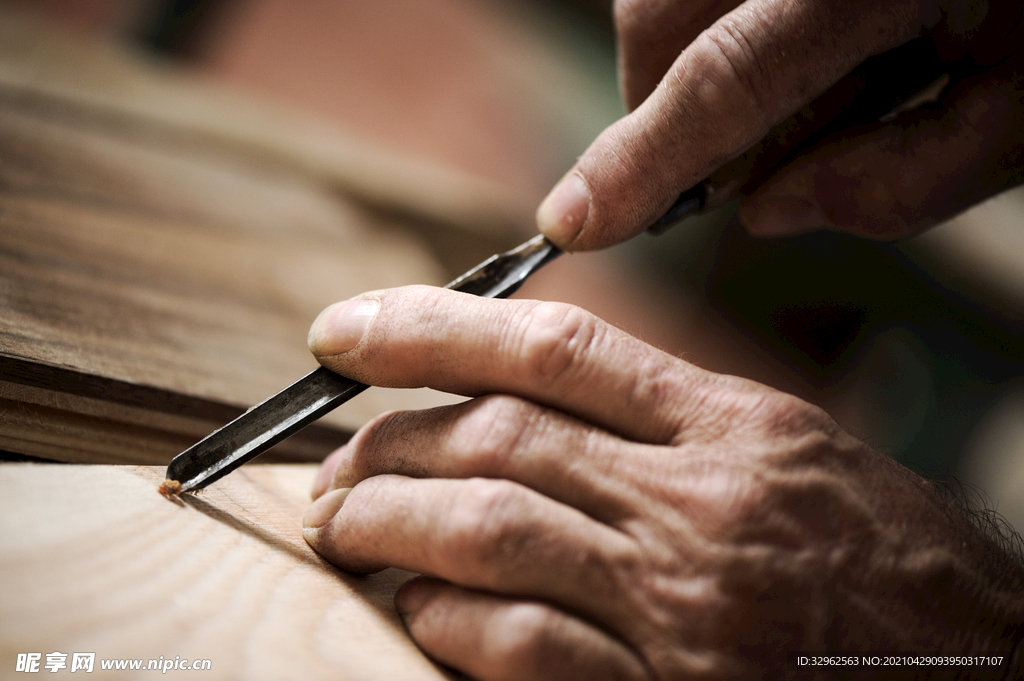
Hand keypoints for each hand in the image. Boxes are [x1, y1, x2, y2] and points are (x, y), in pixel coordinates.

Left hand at [302, 287, 1023, 679]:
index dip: (431, 326)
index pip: (556, 345)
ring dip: (391, 523)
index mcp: (733, 425)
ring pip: (494, 529)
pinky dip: (450, 621)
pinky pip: (527, 647)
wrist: (985, 670)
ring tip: (341, 525)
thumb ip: (663, 421)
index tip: (344, 329)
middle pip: (501, 437)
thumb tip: (525, 398)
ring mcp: (686, 600)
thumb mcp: (786, 453)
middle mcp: (702, 501)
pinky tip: (417, 609)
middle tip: (332, 464)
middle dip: (389, 443)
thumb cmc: (886, 562)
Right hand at [536, 0, 1023, 246]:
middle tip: (726, 160)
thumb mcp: (1023, 116)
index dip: (640, 161)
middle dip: (660, 107)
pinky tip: (794, 41)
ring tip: (791, 87)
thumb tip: (769, 212)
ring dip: (686, 60)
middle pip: (660, 18)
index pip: (726, 82)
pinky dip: (707, 21)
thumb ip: (900, 181)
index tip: (572, 222)